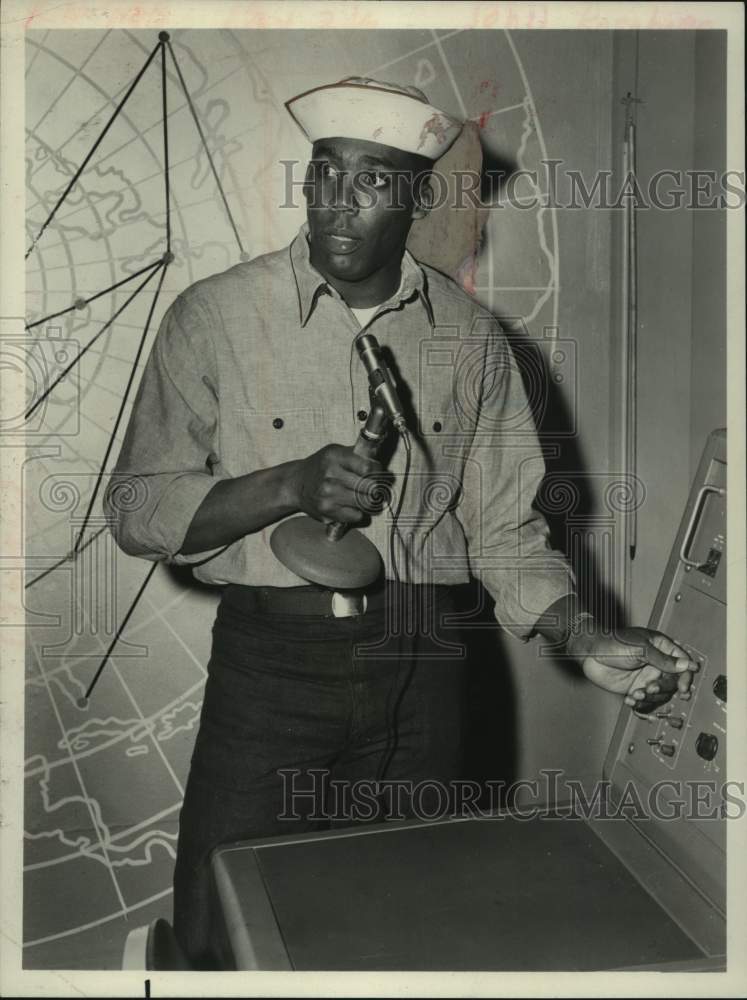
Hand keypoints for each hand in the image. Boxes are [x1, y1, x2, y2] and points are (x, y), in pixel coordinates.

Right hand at [289, 443, 387, 524]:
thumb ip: (356, 455)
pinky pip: (357, 515)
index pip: (368, 467)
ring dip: (369, 501)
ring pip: (366, 502)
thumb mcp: (335, 452)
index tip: (377, 473)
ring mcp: (328, 494)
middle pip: (370, 486)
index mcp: (335, 457)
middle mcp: (330, 475)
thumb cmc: (320, 467)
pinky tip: (351, 505)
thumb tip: (379, 464)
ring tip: (364, 497)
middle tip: (375, 488)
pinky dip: (358, 512)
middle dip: (376, 488)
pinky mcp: (328, 510)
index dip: (377, 471)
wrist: (296, 484)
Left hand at [570, 626, 698, 708]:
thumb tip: (688, 665)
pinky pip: (646, 701)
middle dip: (663, 688)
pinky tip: (630, 700)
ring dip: (651, 697)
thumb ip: (664, 659)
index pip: (682, 662)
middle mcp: (656, 664)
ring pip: (660, 694)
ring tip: (637, 694)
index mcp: (661, 648)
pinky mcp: (635, 688)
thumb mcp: (641, 649)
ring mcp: (646, 677)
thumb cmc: (613, 643)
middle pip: (672, 681)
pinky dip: (641, 704)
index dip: (685, 675)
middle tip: (650, 688)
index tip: (683, 687)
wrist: (589, 654)